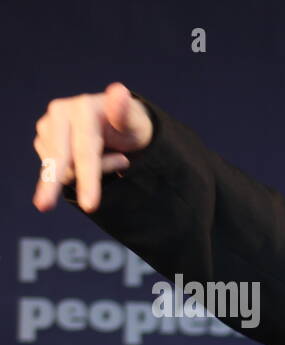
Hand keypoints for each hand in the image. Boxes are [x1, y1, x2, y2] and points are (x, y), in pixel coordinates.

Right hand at [32, 82, 152, 213]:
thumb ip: (125, 111)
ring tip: (118, 159)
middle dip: (51, 184)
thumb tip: (119, 92)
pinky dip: (78, 172)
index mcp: (82, 109)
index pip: (85, 151)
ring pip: (62, 168)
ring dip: (89, 175)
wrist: (119, 125)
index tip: (89, 205)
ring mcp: (48, 127)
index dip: (88, 179)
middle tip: (44, 207)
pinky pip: (56, 168)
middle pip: (59, 158)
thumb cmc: (131, 125)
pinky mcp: (43, 140)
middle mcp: (59, 113)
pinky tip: (95, 161)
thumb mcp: (135, 121)